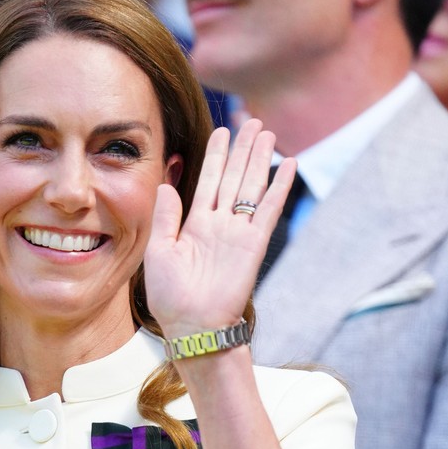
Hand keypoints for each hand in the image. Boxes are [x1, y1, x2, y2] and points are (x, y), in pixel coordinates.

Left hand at [144, 118, 295, 335]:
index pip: (208, 182)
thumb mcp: (159, 252)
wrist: (194, 326)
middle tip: (251, 122)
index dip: (216, 156)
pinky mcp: (254, 244)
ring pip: (252, 187)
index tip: (222, 132)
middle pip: (234, 178)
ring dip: (259, 160)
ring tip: (266, 133)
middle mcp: (219, 225)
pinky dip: (280, 187)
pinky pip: (269, 209)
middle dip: (242, 150)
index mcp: (195, 225)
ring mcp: (238, 233)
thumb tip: (165, 185)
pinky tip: (288, 164)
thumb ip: (165, 218)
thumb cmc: (171, 298)